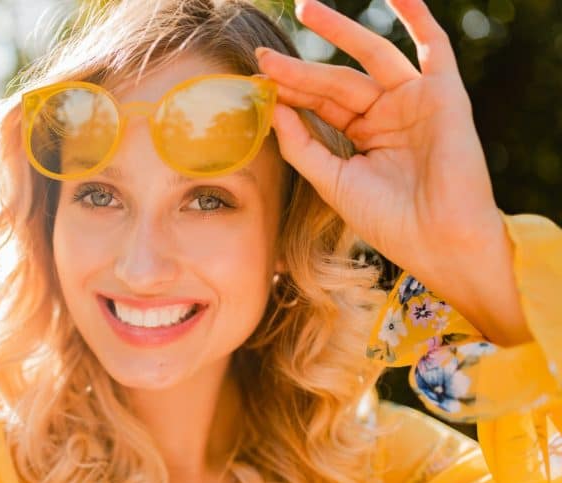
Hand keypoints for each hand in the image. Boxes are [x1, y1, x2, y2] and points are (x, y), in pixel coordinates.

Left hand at [257, 0, 500, 280]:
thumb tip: (272, 106)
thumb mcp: (332, 181)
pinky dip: (419, 18)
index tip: (256, 79)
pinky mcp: (444, 95)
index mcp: (363, 135)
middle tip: (263, 56)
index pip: (319, 104)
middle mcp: (387, 114)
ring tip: (307, 9)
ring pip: (371, 57)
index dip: (289, 90)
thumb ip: (301, 144)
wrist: (436, 241)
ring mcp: (415, 101)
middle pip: (336, 81)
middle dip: (299, 69)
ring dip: (340, 31)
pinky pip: (434, 47)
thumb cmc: (388, 220)